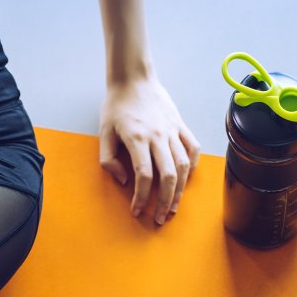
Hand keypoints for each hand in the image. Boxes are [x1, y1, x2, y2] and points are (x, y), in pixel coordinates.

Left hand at [98, 76, 201, 224]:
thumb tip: (123, 180)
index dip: (141, 198)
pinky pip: (192, 148)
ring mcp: (172, 130)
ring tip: (173, 207)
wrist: (133, 78)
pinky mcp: (180, 124)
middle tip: (159, 219)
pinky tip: (186, 179)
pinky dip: (192, 166)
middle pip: (168, 176)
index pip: (144, 176)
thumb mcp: (103, 132)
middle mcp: (158, 136)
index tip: (137, 211)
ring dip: (180, 191)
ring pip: (183, 166)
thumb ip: (108, 160)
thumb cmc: (116, 105)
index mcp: (137, 138)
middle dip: (165, 202)